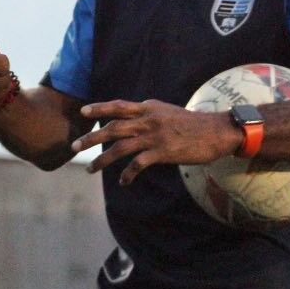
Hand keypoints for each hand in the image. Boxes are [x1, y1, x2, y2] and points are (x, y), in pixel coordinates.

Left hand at [71, 99, 239, 184]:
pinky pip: (138, 164)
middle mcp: (148, 119)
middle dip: (91, 138)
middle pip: (112, 127)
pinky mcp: (162, 152)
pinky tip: (123, 182)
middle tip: (74, 147)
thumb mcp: (166, 112)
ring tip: (90, 171)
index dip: (99, 108)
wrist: (216, 131)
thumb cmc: (192, 124)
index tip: (83, 112)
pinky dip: (128, 174)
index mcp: (148, 107)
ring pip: (120, 147)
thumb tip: (132, 119)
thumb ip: (148, 114)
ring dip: (103, 160)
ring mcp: (154, 136)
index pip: (118, 106)